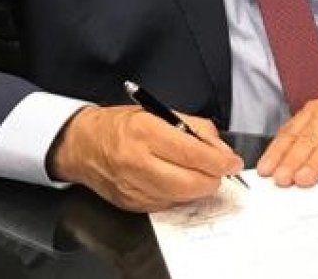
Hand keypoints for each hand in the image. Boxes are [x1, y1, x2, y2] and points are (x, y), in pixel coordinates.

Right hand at [47, 105, 243, 211]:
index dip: (219, 161)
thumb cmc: (121, 125)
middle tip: (219, 169)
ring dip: (198, 187)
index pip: (193, 153)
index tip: (233, 162)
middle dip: (213, 178)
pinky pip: (168, 204)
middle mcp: (138, 162)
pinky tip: (175, 179)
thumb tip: (220, 148)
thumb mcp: (159, 112)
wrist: (84, 145)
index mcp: (146, 132)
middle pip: (191, 182)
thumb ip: (194, 128)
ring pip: (182, 197)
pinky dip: (179, 194)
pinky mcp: (132, 204)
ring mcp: (134, 187)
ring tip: (197, 172)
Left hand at [255, 92, 317, 188]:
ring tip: (303, 179)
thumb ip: (306, 144)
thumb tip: (280, 169)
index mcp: (314, 111)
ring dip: (314, 162)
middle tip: (282, 179)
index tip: (266, 170)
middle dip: (292, 160)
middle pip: (307, 138)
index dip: (277, 152)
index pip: (290, 132)